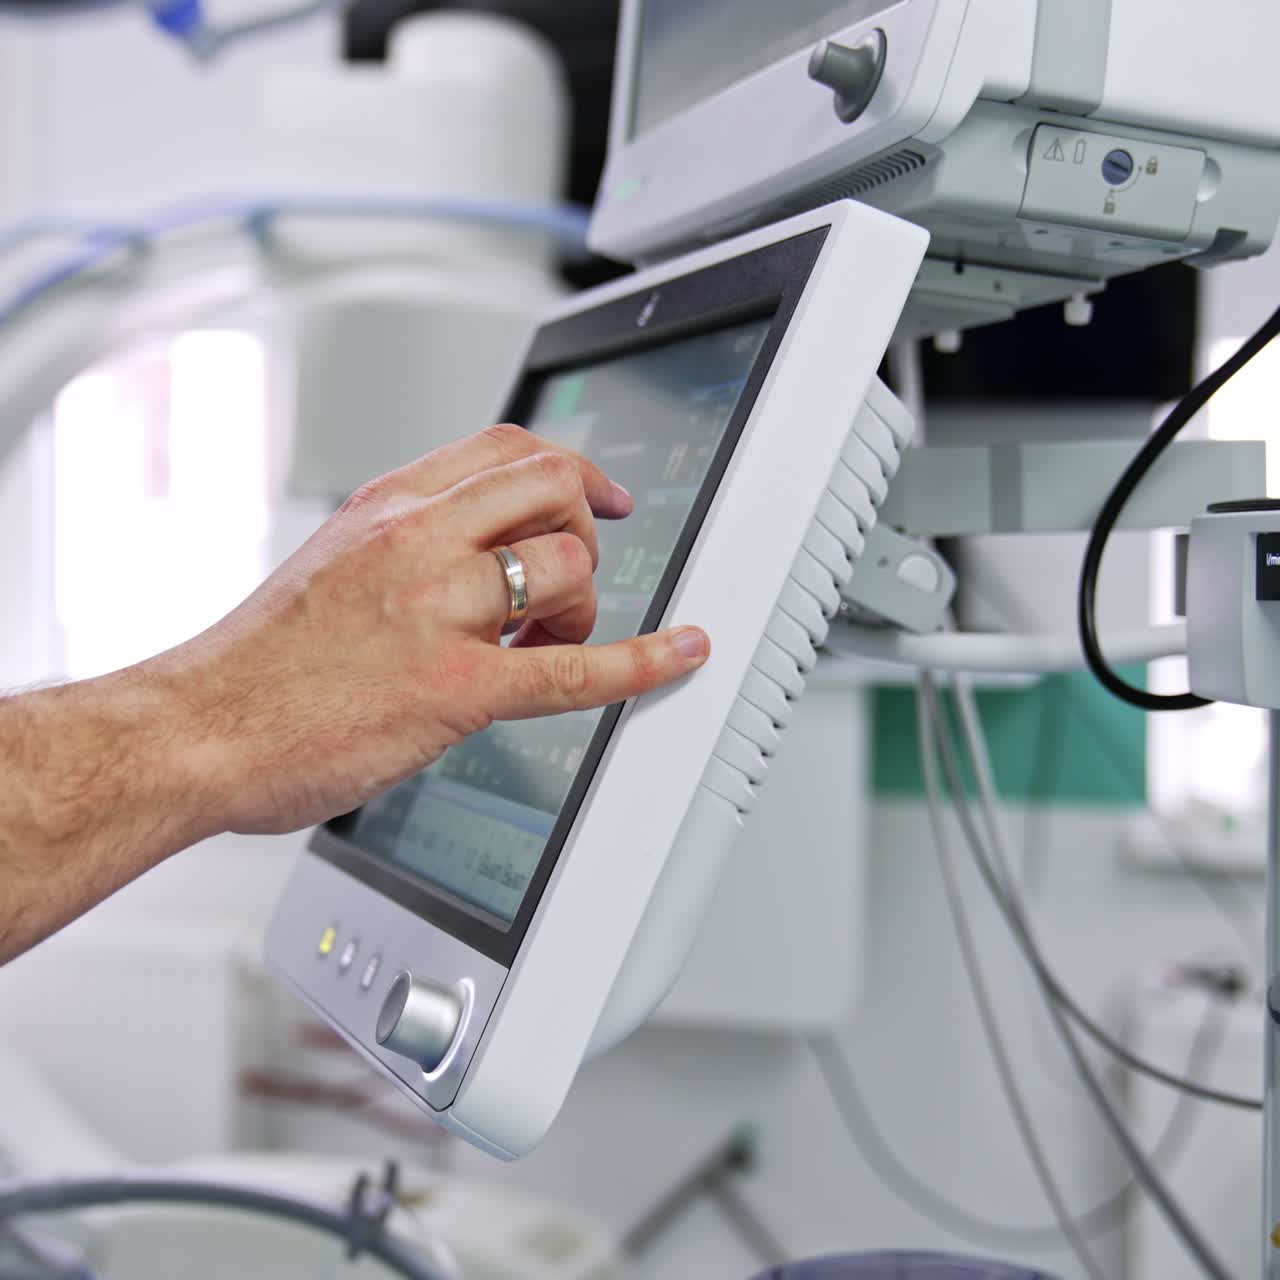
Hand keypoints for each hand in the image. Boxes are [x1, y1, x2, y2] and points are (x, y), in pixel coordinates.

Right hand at [151, 425, 710, 835]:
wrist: (196, 731)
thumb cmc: (256, 666)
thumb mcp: (330, 565)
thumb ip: (404, 547)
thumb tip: (471, 550)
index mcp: (387, 509)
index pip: (505, 447)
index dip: (572, 469)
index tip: (599, 496)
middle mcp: (416, 542)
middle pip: (551, 487)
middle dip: (583, 532)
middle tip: (568, 583)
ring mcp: (437, 610)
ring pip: (567, 568)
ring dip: (584, 607)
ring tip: (545, 642)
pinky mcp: (452, 686)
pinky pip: (573, 669)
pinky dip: (643, 662)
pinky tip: (680, 655)